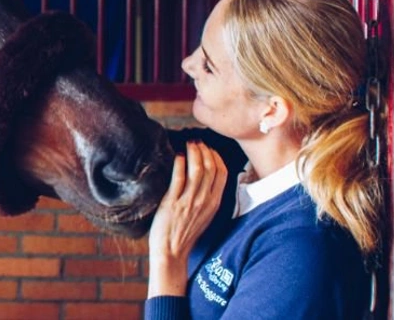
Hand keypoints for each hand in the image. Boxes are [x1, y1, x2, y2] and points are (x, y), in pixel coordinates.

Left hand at [147, 141, 227, 296]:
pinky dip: (179, 164)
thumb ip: (208, 198)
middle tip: (197, 142)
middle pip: (210, 168)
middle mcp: (204, 201)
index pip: (222, 173)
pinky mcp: (173, 203)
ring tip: (189, 144)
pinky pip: (178, 179)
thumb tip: (207, 177)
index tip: (209, 148)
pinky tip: (177, 156)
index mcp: (214, 203)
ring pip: (197, 170)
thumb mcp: (205, 215)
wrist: (171, 251)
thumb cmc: (185, 233)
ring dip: (193, 153)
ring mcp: (189, 202)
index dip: (216, 157)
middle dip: (205, 150)